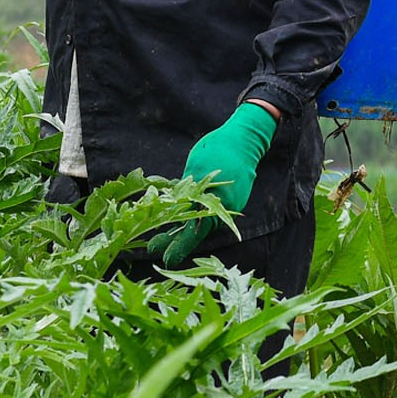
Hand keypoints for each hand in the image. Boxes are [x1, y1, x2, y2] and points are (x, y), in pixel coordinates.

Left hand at [148, 103, 277, 267]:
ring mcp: (226, 206)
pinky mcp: (226, 199)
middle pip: (195, 231)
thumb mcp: (195, 168)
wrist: (243, 140)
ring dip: (180, 226)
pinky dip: (191, 213)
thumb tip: (166, 206)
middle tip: (152, 247)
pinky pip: (206, 210)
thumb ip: (184, 190)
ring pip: (199, 221)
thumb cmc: (217, 150)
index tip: (164, 258)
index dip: (178, 246)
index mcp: (216, 205)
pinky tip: (175, 212)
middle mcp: (223, 210)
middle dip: (173, 240)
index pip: (195, 233)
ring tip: (159, 236)